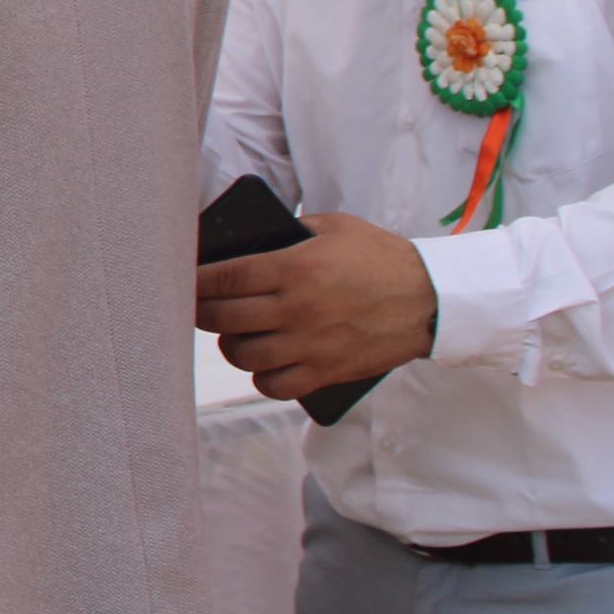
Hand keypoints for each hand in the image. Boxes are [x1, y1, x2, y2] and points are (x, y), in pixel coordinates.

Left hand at [195, 212, 438, 401]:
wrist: (429, 299)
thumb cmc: (380, 258)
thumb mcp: (334, 228)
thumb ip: (290, 232)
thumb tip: (248, 242)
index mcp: (294, 269)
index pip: (223, 278)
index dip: (194, 281)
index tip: (183, 281)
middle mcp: (296, 310)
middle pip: (222, 319)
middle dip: (203, 312)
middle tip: (201, 307)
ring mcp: (309, 345)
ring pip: (243, 356)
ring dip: (232, 345)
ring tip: (235, 334)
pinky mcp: (325, 371)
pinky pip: (275, 386)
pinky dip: (263, 377)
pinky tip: (265, 363)